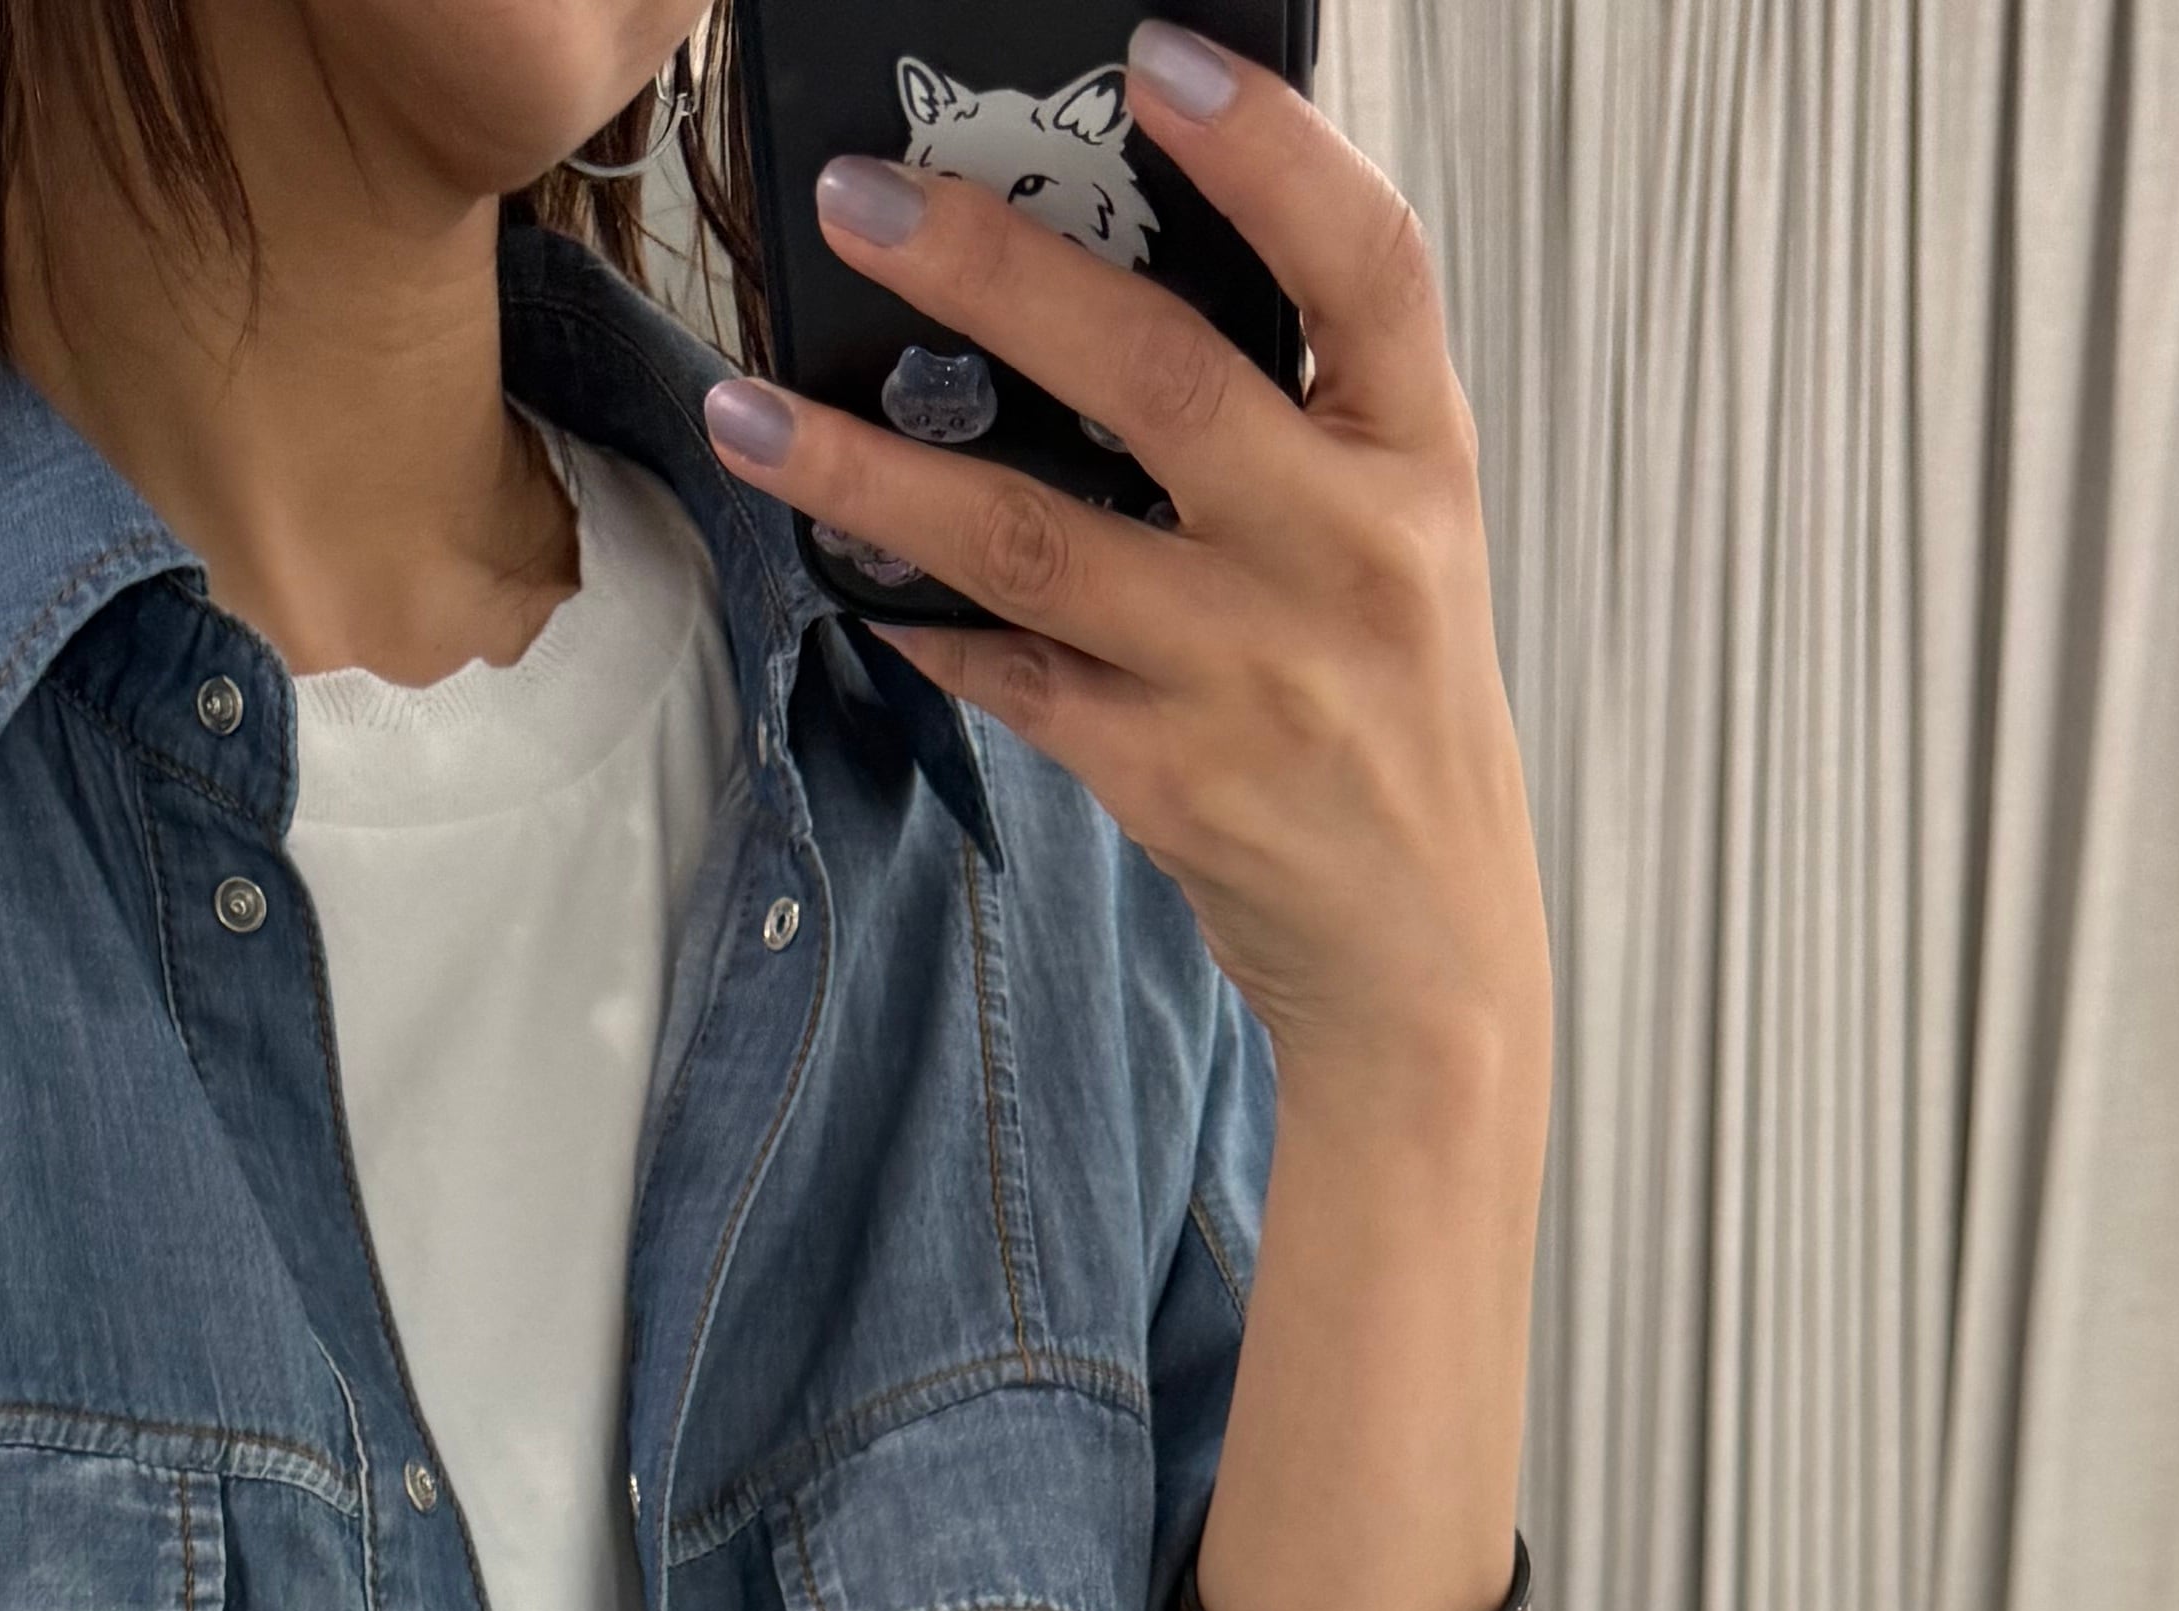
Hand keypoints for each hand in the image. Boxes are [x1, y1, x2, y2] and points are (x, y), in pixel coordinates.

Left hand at [699, 22, 1544, 1118]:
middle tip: (860, 199)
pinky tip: (855, 578)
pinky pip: (1016, 678)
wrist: (1426, 953)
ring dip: (874, 471)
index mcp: (1416, 457)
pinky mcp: (1173, 779)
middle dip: (991, 272)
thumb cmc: (1389, 711)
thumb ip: (1297, 416)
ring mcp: (1254, 674)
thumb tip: (1098, 281)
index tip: (1152, 62)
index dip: (1266, 151)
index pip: (1365, 261)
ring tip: (752, 411)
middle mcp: (1347, 552)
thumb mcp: (1395, 536)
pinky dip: (927, 624)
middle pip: (1157, 376)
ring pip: (1035, 539)